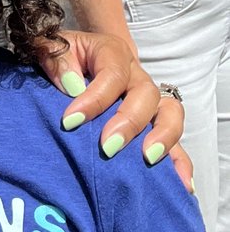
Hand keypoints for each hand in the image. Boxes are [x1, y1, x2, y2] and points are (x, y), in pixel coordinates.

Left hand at [39, 30, 191, 187]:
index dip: (94, 99)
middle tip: (107, 147)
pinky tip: (180, 183)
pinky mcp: (155, 124)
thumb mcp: (51, 48)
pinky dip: (180, 161)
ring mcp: (149, 100)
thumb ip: (55, 57)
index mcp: (112, 53)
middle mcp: (136, 76)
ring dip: (163, 138)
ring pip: (170, 113)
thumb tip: (70, 84)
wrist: (79, 58)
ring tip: (148, 159)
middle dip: (128, 122)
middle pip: (146, 94)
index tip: (70, 122)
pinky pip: (176, 141)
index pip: (112, 75)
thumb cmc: (63, 57)